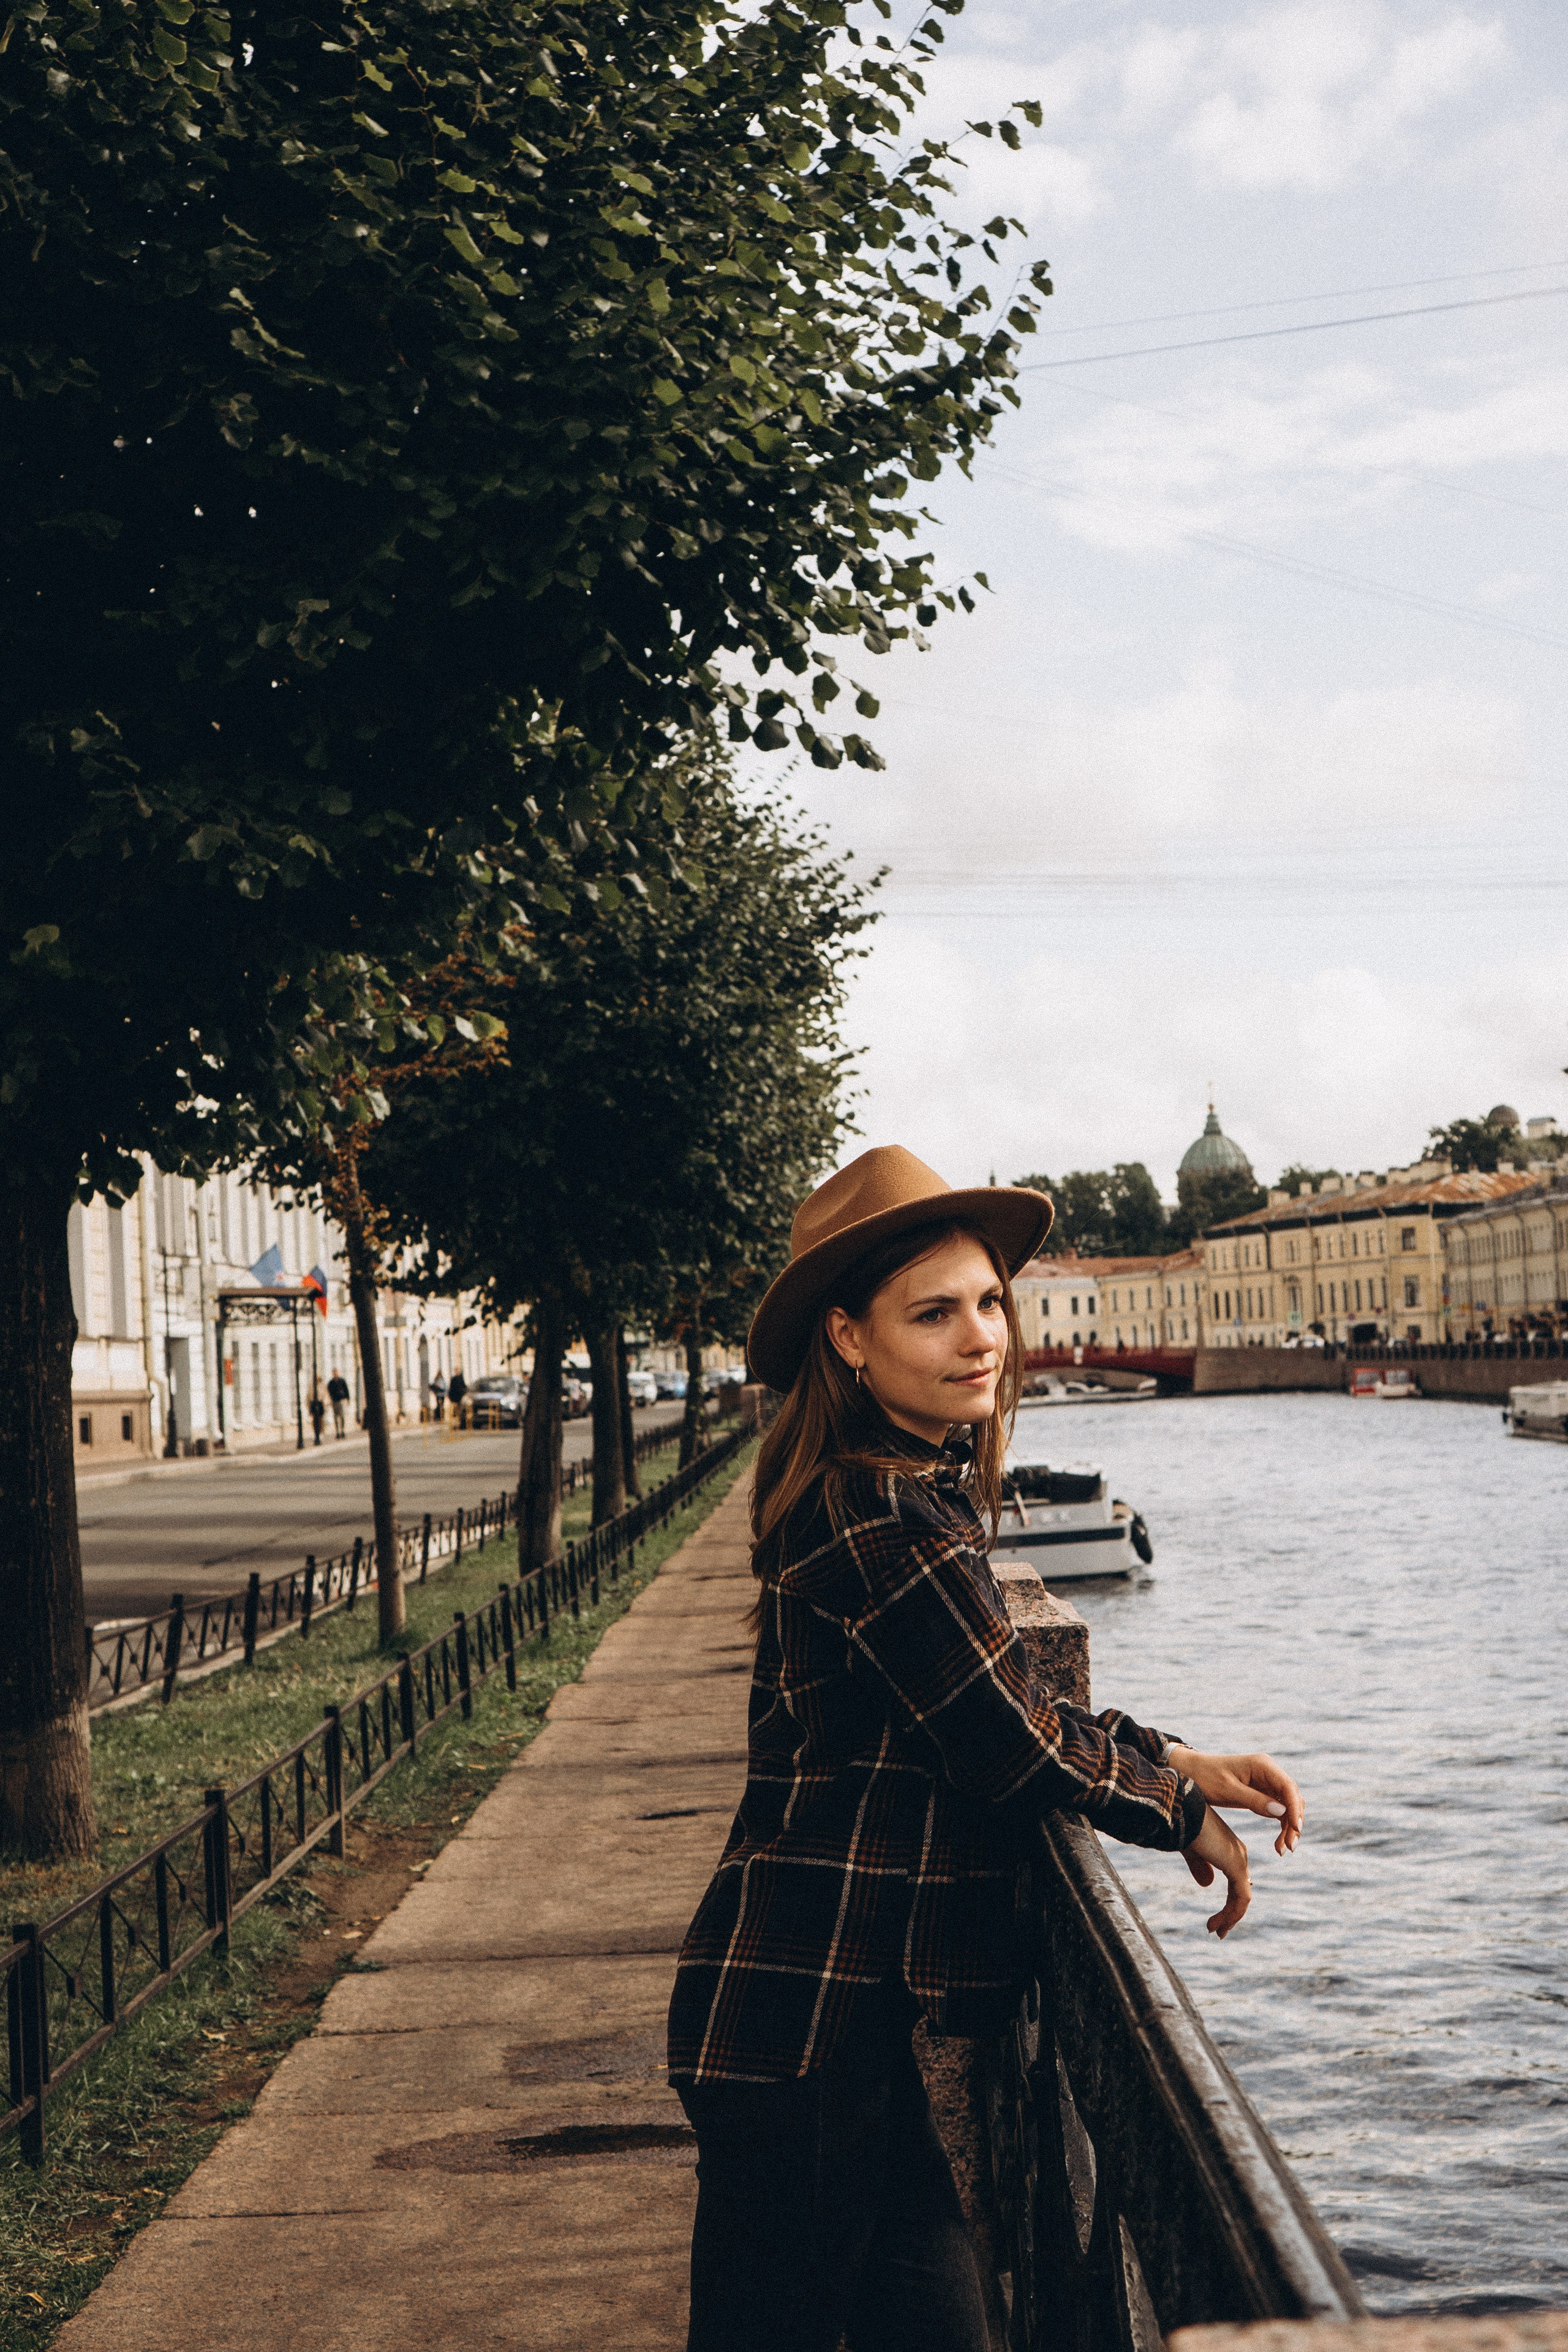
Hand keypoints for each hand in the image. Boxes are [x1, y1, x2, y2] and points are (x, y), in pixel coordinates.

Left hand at [1167, 1746, 1302, 1855]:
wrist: (1190, 1772)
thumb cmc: (1205, 1777)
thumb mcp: (1227, 1790)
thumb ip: (1254, 1800)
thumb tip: (1282, 1811)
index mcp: (1262, 1765)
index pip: (1288, 1787)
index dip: (1295, 1808)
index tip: (1296, 1828)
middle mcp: (1268, 1772)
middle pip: (1292, 1798)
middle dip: (1293, 1822)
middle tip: (1289, 1847)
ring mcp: (1266, 1782)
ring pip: (1288, 1806)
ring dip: (1289, 1827)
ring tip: (1282, 1850)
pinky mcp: (1262, 1792)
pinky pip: (1279, 1810)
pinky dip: (1281, 1826)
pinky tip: (1278, 1843)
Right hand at [1181, 1806, 1251, 1937]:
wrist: (1183, 1812)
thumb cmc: (1183, 1825)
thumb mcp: (1190, 1850)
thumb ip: (1199, 1866)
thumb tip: (1207, 1885)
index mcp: (1228, 1848)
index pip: (1236, 1880)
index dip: (1229, 1901)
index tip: (1219, 1917)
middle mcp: (1238, 1854)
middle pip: (1240, 1891)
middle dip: (1231, 1913)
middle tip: (1218, 1930)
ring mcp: (1239, 1860)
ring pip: (1242, 1898)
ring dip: (1230, 1917)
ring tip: (1216, 1932)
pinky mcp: (1236, 1867)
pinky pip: (1241, 1899)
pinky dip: (1232, 1914)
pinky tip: (1219, 1925)